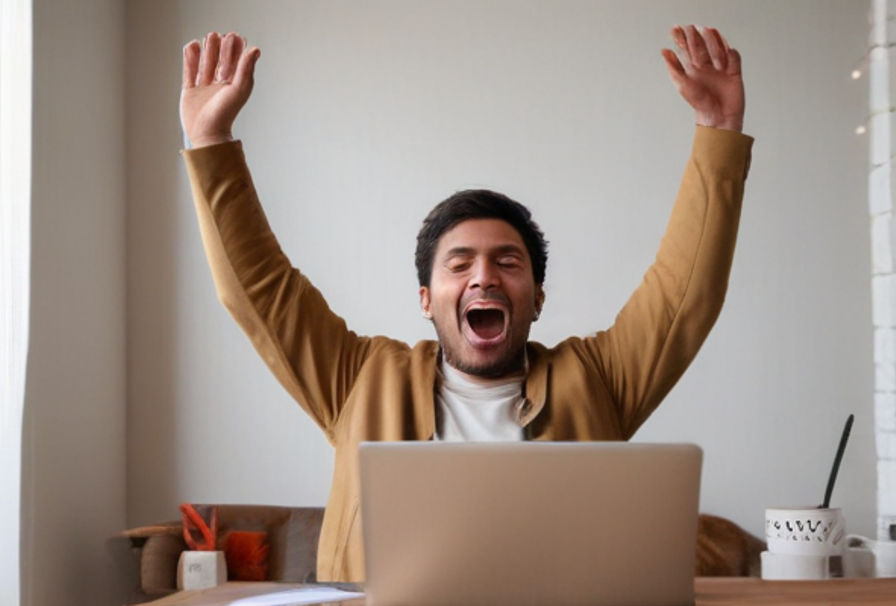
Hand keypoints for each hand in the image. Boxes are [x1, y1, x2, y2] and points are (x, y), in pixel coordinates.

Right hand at [180, 32, 259, 147]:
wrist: (207, 133)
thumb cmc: (226, 113)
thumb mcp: (239, 88)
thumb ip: (246, 68)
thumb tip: (255, 49)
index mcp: (233, 85)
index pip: (234, 62)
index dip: (234, 49)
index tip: (234, 36)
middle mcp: (219, 85)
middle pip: (219, 60)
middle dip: (219, 47)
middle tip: (218, 35)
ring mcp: (204, 87)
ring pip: (204, 63)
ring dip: (207, 50)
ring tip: (209, 37)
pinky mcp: (190, 90)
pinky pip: (189, 71)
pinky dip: (190, 58)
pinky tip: (192, 46)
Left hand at [661, 25, 743, 131]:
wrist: (719, 117)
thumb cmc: (699, 103)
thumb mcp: (683, 85)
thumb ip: (674, 67)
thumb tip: (664, 50)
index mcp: (692, 68)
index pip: (686, 49)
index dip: (681, 38)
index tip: (676, 28)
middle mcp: (706, 66)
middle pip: (702, 45)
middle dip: (696, 36)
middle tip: (692, 28)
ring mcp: (721, 68)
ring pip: (718, 47)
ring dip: (713, 40)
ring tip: (708, 31)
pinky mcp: (734, 71)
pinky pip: (734, 57)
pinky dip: (731, 53)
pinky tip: (726, 51)